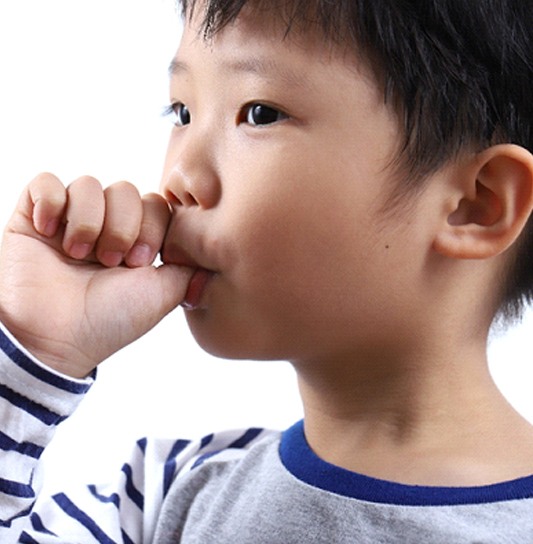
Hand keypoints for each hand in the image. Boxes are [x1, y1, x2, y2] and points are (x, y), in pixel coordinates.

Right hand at [0, 173, 192, 377]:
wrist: (55, 340)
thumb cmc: (110, 321)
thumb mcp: (164, 294)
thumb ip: (189, 267)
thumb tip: (211, 252)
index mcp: (135, 242)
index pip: (156, 204)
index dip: (153, 226)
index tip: (140, 263)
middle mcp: (104, 228)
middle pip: (125, 189)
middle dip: (123, 226)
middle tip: (111, 261)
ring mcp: (69, 221)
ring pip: (88, 184)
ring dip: (88, 221)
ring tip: (78, 255)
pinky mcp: (33, 219)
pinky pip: (45, 182)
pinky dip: (50, 201)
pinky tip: (49, 231)